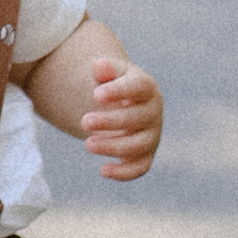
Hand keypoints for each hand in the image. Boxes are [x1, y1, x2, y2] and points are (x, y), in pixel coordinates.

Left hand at [79, 59, 163, 182]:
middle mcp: (153, 112)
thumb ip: (104, 70)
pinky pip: (141, 167)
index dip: (119, 91)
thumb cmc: (114, 85)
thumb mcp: (109, 74)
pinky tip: (103, 170)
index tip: (95, 95)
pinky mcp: (146, 155)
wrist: (125, 104)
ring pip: (138, 145)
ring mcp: (152, 135)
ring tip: (87, 143)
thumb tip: (99, 65)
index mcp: (146, 87)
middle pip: (137, 118)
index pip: (138, 87)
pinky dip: (124, 172)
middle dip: (110, 121)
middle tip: (84, 121)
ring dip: (113, 146)